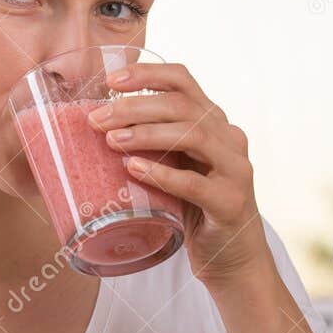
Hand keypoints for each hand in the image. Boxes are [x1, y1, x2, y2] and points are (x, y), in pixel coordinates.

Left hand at [86, 61, 273, 286]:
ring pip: (193, 136)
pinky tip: (134, 170)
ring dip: (147, 134)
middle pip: (182, 105)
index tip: (111, 80)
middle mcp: (229, 138)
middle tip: (97, 119)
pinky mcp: (231, 202)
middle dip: (135, 107)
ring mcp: (235, 169)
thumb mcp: (175, 166)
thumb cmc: (194, 208)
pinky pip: (195, 184)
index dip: (147, 74)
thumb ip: (153, 144)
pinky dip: (162, 174)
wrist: (233, 258)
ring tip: (111, 140)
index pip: (183, 81)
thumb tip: (97, 126)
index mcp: (213, 122)